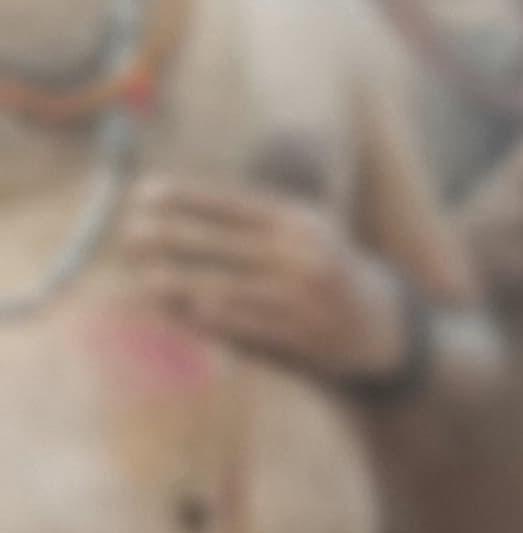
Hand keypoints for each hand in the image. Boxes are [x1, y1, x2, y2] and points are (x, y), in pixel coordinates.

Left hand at [117, 175, 409, 380]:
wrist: (384, 327)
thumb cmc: (326, 272)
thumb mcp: (302, 230)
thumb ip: (252, 220)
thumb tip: (184, 209)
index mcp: (296, 221)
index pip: (229, 203)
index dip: (183, 197)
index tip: (142, 195)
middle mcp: (299, 256)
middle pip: (219, 243)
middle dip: (168, 238)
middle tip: (128, 235)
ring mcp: (301, 299)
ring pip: (224, 288)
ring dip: (176, 284)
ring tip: (140, 280)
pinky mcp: (301, 338)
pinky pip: (243, 328)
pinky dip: (207, 320)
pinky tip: (177, 312)